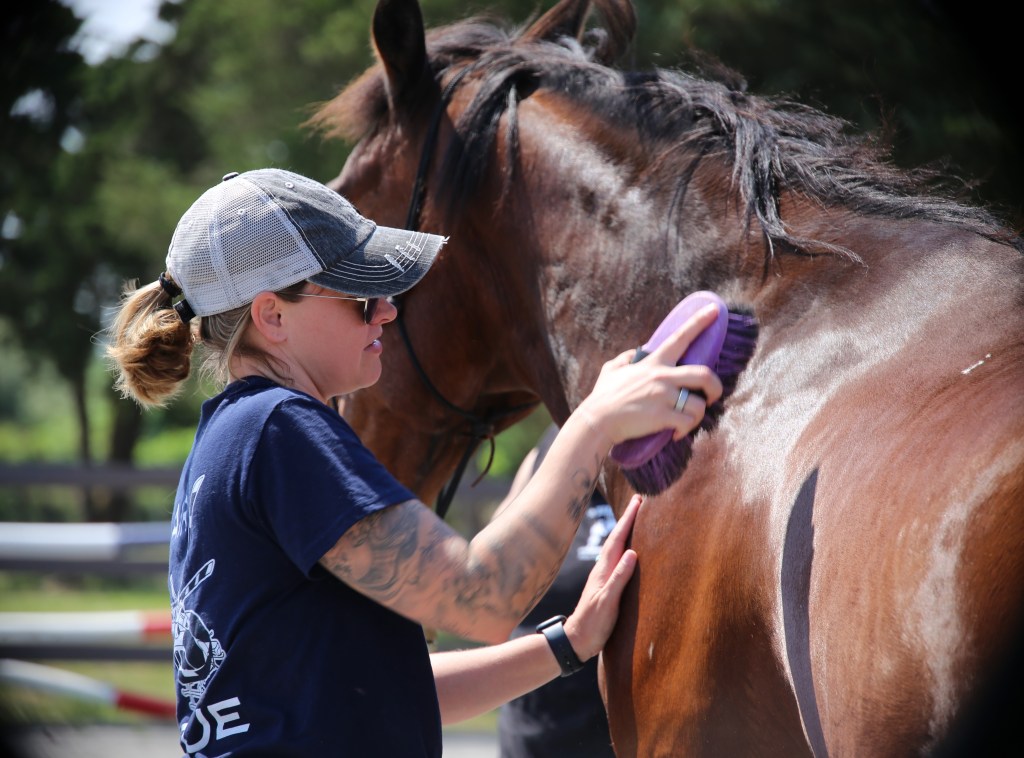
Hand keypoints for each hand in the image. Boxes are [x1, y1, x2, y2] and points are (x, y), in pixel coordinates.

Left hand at [562, 495, 641, 660]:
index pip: (618, 539)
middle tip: (639, 502)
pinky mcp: (606, 585)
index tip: (639, 502)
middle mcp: (603, 569)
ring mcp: (603, 577)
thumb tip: (632, 552)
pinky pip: (617, 559)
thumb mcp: (607, 601)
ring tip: (635, 519)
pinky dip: (624, 548)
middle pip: (616, 538)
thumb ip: (619, 578)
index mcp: (604, 570)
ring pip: (616, 547)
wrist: (577, 640)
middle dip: (628, 519)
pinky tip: (628, 550)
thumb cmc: (593, 623)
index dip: (628, 520)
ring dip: (625, 531)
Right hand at [577, 305, 723, 444]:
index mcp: (653, 363)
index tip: (715, 309)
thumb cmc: (603, 397)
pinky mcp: (663, 417)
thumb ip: (626, 358)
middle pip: (705, 375)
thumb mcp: (611, 370)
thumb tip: (635, 353)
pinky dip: (685, 431)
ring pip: (699, 405)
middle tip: (712, 397)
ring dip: (697, 416)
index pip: (680, 338)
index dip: (699, 322)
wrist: (597, 421)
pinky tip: (676, 434)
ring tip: (686, 422)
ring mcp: (664, 397)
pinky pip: (687, 423)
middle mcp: (662, 377)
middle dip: (716, 387)